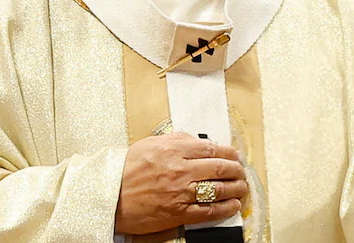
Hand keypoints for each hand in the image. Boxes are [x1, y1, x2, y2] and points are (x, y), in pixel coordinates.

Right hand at [114, 132, 246, 234]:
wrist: (111, 196)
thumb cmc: (127, 170)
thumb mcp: (149, 144)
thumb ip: (175, 140)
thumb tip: (197, 141)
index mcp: (173, 150)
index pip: (211, 149)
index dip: (229, 153)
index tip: (235, 155)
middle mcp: (180, 170)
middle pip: (220, 168)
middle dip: (237, 170)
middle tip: (242, 171)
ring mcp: (181, 193)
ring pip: (219, 189)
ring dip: (236, 188)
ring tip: (242, 187)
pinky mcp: (179, 213)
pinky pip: (210, 211)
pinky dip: (226, 208)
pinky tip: (233, 205)